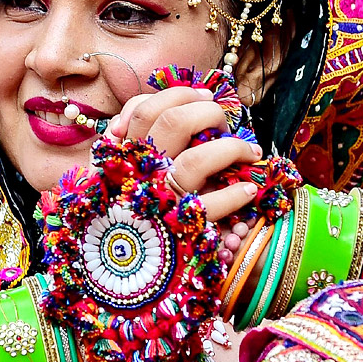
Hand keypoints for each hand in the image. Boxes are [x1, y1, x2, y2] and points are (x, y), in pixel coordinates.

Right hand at [107, 88, 262, 221]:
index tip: (206, 96)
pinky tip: (248, 190)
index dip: (180, 95)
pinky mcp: (181, 230)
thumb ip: (131, 137)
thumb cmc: (122, 210)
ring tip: (250, 153)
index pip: (147, 109)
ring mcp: (161, 201)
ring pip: (197, 160)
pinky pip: (212, 206)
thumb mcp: (113, 170)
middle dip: (209, 113)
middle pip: (174, 123)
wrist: (115, 265)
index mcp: (123, 155)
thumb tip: (157, 108)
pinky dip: (235, 195)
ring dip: (232, 149)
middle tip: (225, 122)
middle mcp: (140, 173)